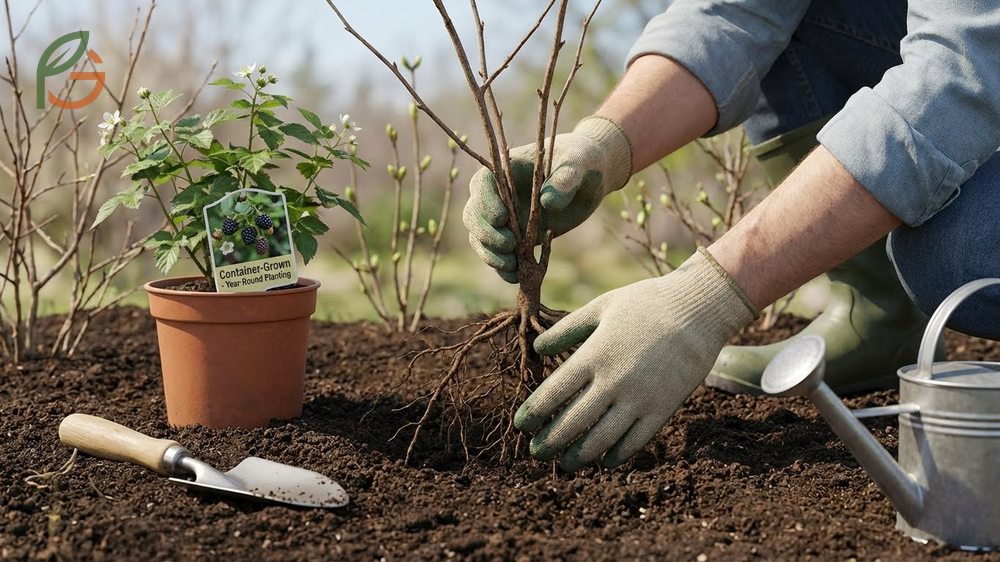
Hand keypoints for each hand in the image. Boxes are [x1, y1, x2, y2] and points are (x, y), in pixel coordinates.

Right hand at [463, 116, 631, 282]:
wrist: (588, 181)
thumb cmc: (580, 163)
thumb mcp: (577, 166)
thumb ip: (564, 180)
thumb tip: (547, 203)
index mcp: (505, 170)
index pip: (482, 185)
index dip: (486, 202)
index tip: (502, 218)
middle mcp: (497, 195)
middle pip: (473, 215)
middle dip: (486, 233)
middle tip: (510, 246)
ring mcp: (503, 218)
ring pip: (480, 238)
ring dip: (491, 255)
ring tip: (512, 267)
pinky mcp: (514, 237)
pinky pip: (498, 254)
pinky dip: (502, 268)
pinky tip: (515, 278)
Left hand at [514, 249, 757, 470]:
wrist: (699, 310)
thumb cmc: (646, 303)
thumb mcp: (601, 307)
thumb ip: (568, 329)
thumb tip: (538, 347)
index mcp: (593, 355)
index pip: (553, 393)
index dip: (533, 413)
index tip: (521, 426)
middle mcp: (612, 381)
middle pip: (571, 423)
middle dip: (549, 442)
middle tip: (536, 451)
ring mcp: (638, 399)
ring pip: (601, 440)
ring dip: (578, 456)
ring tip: (565, 464)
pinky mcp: (662, 410)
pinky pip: (634, 442)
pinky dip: (616, 456)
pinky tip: (604, 461)